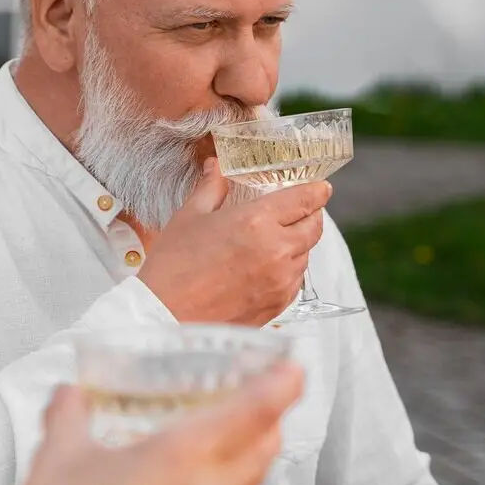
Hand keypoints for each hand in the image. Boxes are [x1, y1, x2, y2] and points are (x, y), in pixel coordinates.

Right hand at [0, 362, 304, 484]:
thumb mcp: (59, 451)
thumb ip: (71, 410)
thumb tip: (72, 395)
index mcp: (181, 456)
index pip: (256, 411)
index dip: (284, 384)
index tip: (293, 369)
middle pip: (264, 452)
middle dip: (269, 424)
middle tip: (256, 405)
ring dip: (226, 471)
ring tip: (186, 463)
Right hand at [138, 158, 330, 325]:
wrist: (165, 316)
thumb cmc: (172, 266)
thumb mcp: (189, 217)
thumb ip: (210, 188)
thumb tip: (216, 167)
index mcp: (257, 222)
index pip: (304, 200)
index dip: (316, 190)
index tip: (320, 187)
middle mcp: (277, 250)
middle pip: (314, 227)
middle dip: (311, 214)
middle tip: (301, 209)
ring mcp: (280, 281)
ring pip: (306, 255)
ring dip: (298, 243)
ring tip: (278, 239)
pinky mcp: (277, 305)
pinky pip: (295, 280)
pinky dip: (289, 269)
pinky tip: (267, 266)